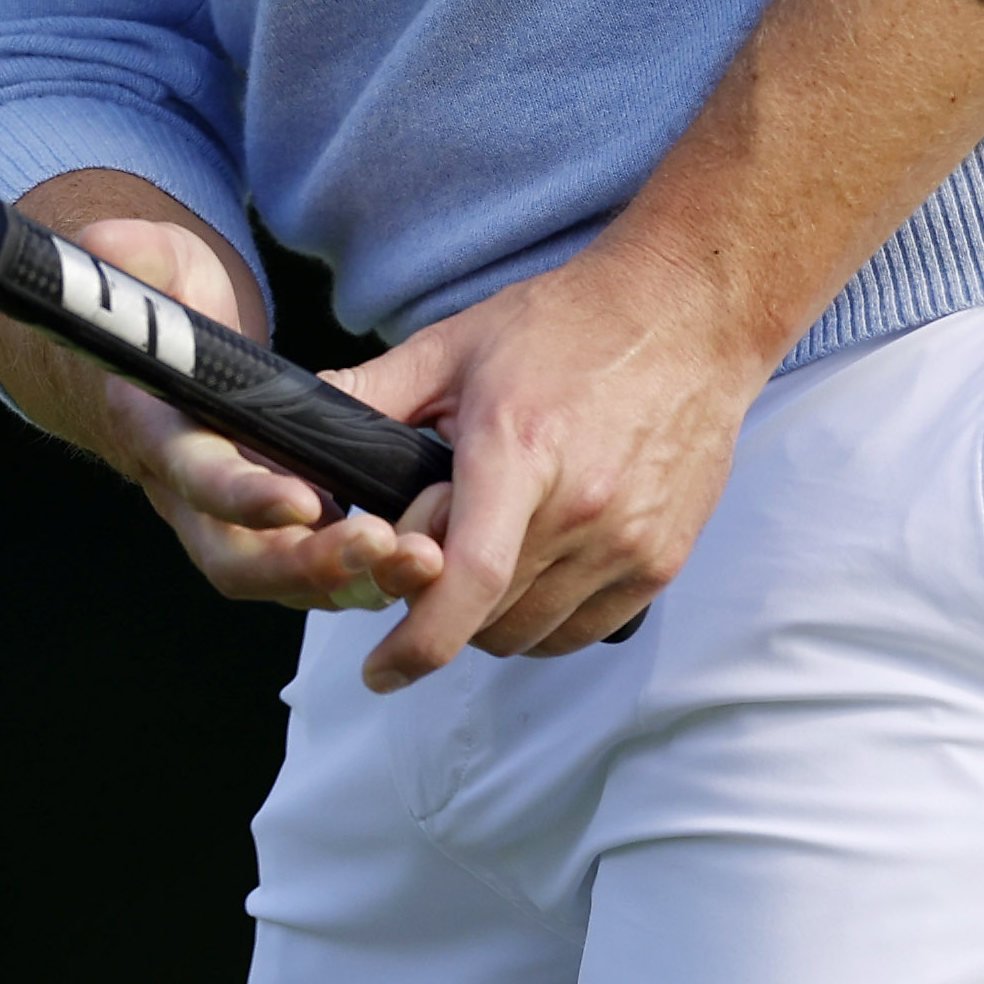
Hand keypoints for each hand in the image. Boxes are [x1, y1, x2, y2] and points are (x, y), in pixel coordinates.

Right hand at [0, 184, 452, 618]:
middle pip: (238, 560)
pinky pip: (314, 572)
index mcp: (158, 432)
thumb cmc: (162, 304)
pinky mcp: (271, 530)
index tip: (300, 500)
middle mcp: (189, 494)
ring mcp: (231, 521)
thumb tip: (102, 247)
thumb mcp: (152, 263)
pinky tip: (424, 559)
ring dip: (352, 581)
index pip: (193, 476)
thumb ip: (133, 254)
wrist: (163, 349)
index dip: (240, 497)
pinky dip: (367, 577)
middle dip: (308, 565)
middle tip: (381, 546)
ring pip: (283, 580)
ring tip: (422, 560)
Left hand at [339, 232, 775, 690]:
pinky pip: (584, 629)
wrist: (688, 314)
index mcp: (520, 450)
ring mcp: (630, 541)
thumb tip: (295, 416)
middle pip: (489, 618)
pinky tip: (531, 566)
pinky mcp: (662, 559)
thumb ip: (372, 393)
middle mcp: (582, 507)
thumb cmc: (569, 324)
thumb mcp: (455, 345)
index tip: (378, 669)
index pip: (467, 580)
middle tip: (434, 554)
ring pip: (534, 634)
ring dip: (491, 620)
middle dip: (443, 609)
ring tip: (485, 554)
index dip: (416, 643)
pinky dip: (545, 619)